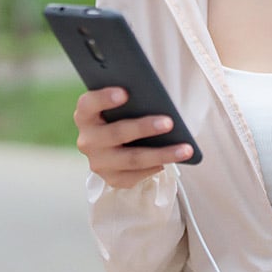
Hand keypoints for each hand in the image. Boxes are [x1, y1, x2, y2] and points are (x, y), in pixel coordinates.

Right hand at [74, 87, 194, 187]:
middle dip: (144, 127)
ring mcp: (98, 162)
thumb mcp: (121, 105)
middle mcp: (87, 140)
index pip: (88, 104)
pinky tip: (174, 161)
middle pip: (117, 133)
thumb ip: (131, 99)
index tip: (125, 93)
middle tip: (169, 122)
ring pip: (132, 159)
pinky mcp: (111, 178)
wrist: (112, 146)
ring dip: (161, 154)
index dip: (104, 98)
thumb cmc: (122, 115)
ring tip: (185, 149)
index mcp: (85, 115)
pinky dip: (156, 167)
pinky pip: (136, 175)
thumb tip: (156, 98)